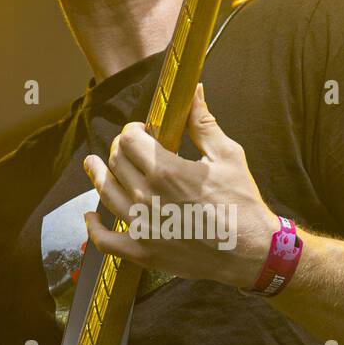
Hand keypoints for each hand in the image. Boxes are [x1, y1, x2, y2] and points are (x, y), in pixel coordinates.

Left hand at [82, 83, 275, 288]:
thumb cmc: (243, 202)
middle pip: (116, 163)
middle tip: (126, 148)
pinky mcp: (143, 252)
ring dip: (98, 176)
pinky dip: (94, 228)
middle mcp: (148, 197)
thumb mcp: (227, 156)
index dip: (132, 131)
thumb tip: (193, 92)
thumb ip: (203, 123)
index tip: (140, 132)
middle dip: (118, 149)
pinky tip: (91, 216)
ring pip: (106, 193)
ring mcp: (143, 226)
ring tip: (93, 166)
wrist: (252, 252)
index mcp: (167, 170)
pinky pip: (106, 240)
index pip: (129, 139)